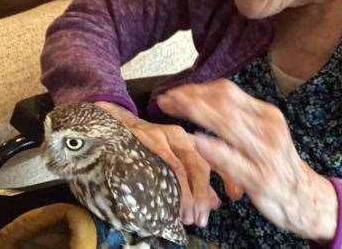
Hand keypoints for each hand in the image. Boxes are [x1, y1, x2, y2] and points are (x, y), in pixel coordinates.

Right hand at [94, 101, 240, 226]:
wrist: (105, 124)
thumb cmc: (139, 148)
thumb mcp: (168, 160)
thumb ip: (194, 179)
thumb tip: (215, 202)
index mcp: (189, 139)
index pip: (216, 156)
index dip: (229, 176)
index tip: (236, 196)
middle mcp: (181, 135)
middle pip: (203, 163)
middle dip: (206, 193)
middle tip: (204, 217)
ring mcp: (165, 135)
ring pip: (189, 165)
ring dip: (192, 195)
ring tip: (191, 217)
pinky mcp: (150, 139)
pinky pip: (170, 164)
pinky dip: (177, 186)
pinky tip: (176, 203)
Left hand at [156, 80, 338, 241]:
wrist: (305, 198)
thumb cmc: (276, 164)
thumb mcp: (263, 134)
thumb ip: (237, 119)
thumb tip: (203, 102)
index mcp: (266, 115)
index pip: (228, 92)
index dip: (198, 89)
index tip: (176, 91)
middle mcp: (267, 128)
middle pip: (224, 104)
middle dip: (191, 98)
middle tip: (166, 98)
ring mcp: (265, 152)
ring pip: (228, 125)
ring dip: (196, 114)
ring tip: (172, 109)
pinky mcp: (260, 178)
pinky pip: (234, 160)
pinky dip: (215, 149)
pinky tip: (197, 142)